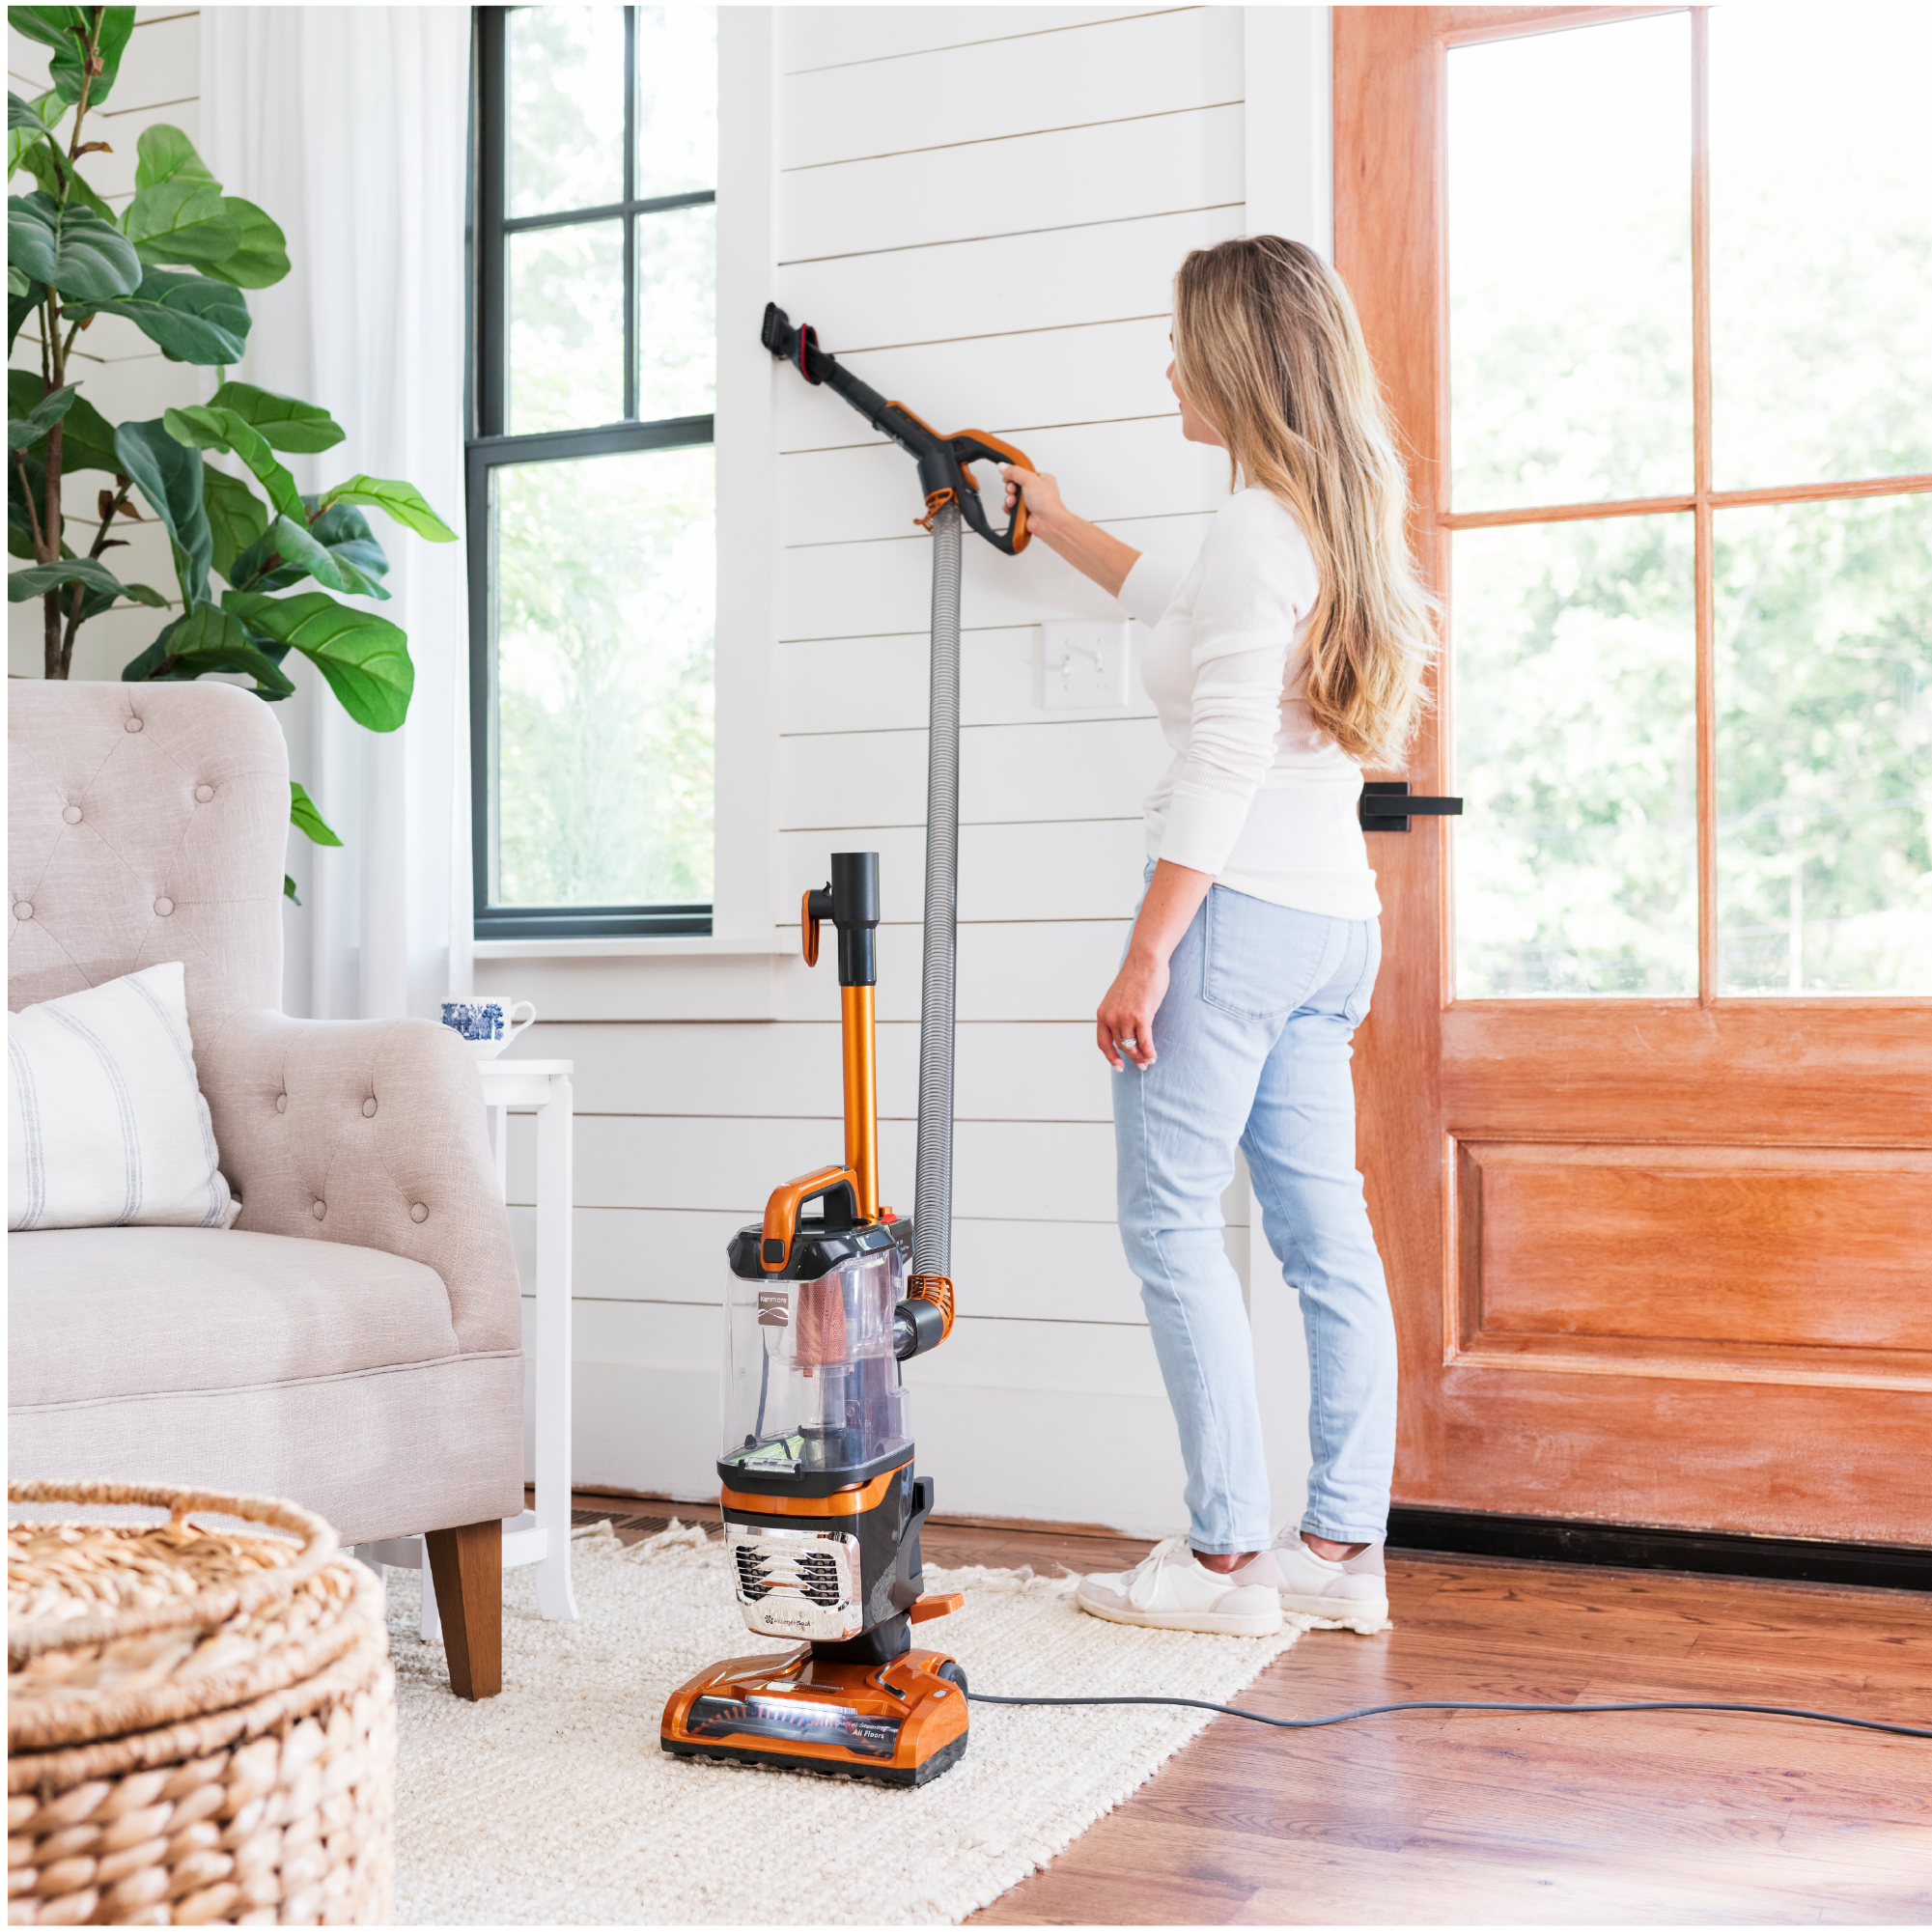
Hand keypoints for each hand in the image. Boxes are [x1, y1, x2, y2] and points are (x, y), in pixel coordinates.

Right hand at [1001, 463, 1062, 537]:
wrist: (1048, 522)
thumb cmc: (1047, 502)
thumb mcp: (1030, 479)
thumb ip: (1015, 472)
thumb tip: (1003, 466)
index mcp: (1042, 479)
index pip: (1023, 473)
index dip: (1014, 474)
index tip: (1008, 476)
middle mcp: (1037, 491)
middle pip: (1016, 485)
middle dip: (1011, 488)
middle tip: (1014, 489)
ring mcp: (1031, 503)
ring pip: (1013, 497)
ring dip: (1010, 499)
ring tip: (1014, 501)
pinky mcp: (1025, 513)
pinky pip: (1012, 508)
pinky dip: (1009, 508)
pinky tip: (1010, 508)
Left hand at [1097, 947, 1166, 1070]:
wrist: (1145, 961)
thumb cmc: (1135, 977)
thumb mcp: (1118, 998)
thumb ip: (1118, 1013)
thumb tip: (1126, 1030)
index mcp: (1103, 1013)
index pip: (1103, 1042)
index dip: (1110, 1057)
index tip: (1118, 1066)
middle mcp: (1111, 1017)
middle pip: (1120, 1046)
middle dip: (1131, 1058)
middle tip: (1141, 1065)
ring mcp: (1125, 1017)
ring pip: (1132, 1046)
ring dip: (1141, 1057)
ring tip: (1148, 1062)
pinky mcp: (1141, 1016)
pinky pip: (1145, 1041)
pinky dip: (1149, 1052)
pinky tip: (1153, 1056)